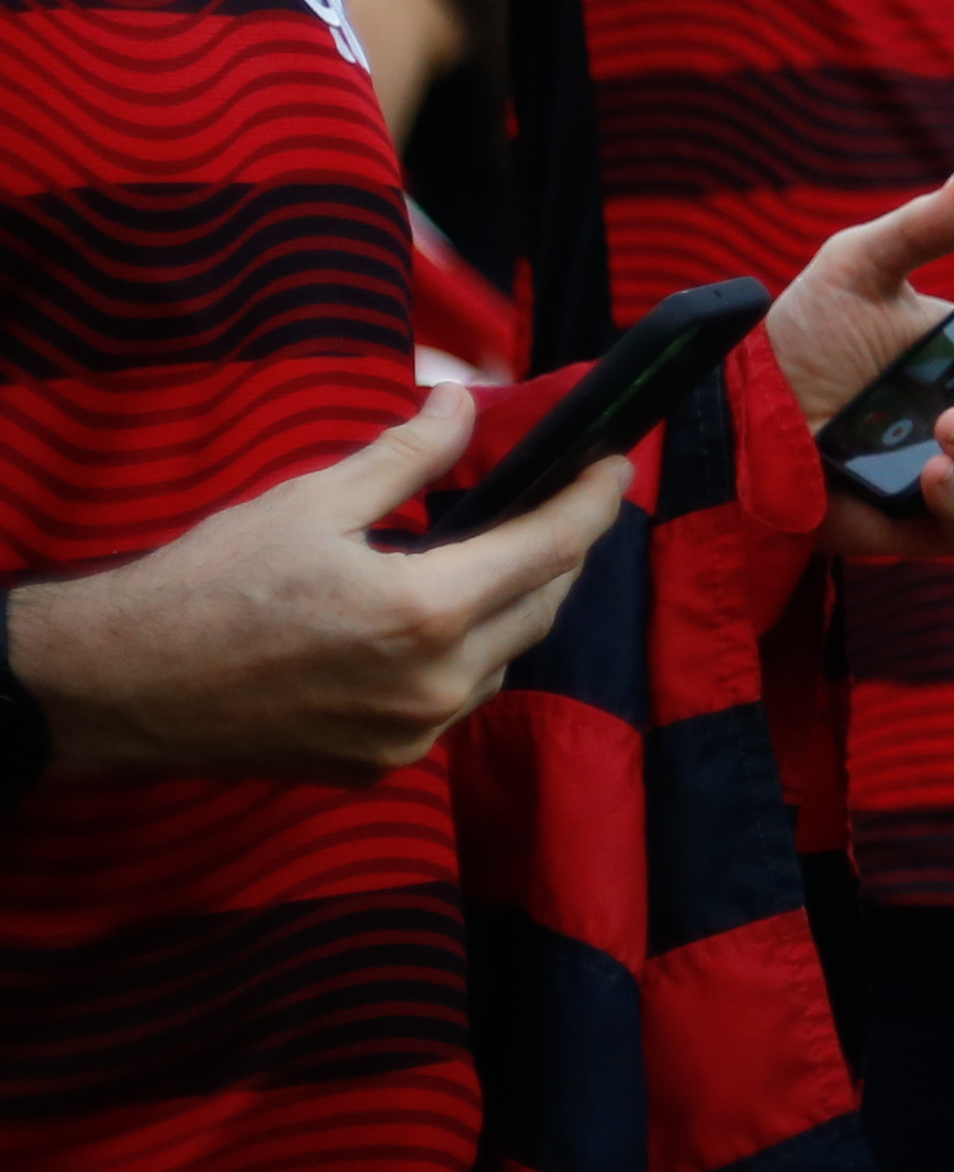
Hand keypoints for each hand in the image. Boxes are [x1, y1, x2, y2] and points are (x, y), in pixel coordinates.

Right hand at [11, 392, 629, 782]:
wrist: (120, 687)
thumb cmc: (209, 585)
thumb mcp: (312, 499)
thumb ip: (408, 456)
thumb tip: (465, 405)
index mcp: (427, 613)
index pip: (556, 548)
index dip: (596, 499)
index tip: (616, 462)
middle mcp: (434, 685)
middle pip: (543, 606)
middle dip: (559, 549)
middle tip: (554, 501)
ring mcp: (409, 736)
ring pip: (505, 660)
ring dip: (513, 608)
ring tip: (491, 557)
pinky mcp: (378, 766)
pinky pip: (455, 704)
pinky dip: (465, 657)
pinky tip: (435, 623)